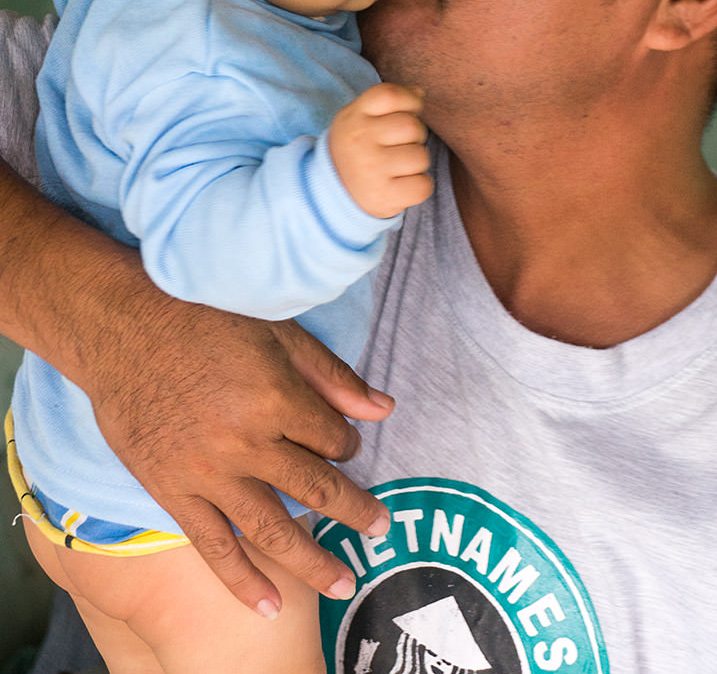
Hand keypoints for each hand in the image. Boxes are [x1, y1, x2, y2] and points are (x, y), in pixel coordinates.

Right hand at [87, 289, 394, 617]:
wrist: (124, 330)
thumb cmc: (205, 318)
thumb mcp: (278, 330)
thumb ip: (331, 375)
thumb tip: (385, 410)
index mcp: (277, 397)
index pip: (332, 438)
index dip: (346, 442)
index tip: (343, 443)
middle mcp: (248, 443)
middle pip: (316, 488)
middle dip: (354, 510)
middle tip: (379, 528)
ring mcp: (208, 473)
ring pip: (273, 529)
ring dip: (313, 561)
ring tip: (344, 582)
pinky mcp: (172, 492)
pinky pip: (213, 546)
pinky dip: (242, 579)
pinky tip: (268, 605)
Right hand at [328, 83, 432, 217]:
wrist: (331, 193)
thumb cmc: (356, 150)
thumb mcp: (359, 118)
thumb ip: (388, 102)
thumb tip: (419, 93)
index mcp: (353, 117)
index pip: (390, 95)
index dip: (410, 100)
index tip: (410, 110)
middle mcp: (359, 141)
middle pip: (412, 126)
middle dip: (415, 136)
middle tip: (398, 146)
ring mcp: (371, 170)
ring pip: (421, 156)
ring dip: (417, 163)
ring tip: (397, 167)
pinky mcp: (383, 196)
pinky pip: (423, 186)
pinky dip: (418, 186)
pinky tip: (401, 184)